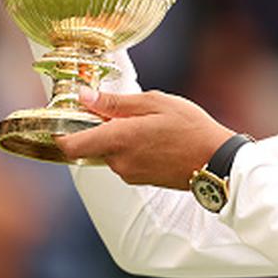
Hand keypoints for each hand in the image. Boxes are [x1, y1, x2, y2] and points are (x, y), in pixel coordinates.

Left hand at [57, 87, 235, 189]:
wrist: (215, 161)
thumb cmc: (190, 127)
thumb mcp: (155, 103)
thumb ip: (116, 102)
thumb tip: (84, 97)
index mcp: (118, 140)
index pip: (70, 145)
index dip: (62, 132)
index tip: (68, 117)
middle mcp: (118, 161)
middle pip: (92, 145)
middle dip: (102, 128)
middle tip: (126, 110)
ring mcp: (129, 174)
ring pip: (110, 152)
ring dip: (120, 138)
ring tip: (150, 124)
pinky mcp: (140, 180)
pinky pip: (125, 161)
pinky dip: (132, 148)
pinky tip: (156, 138)